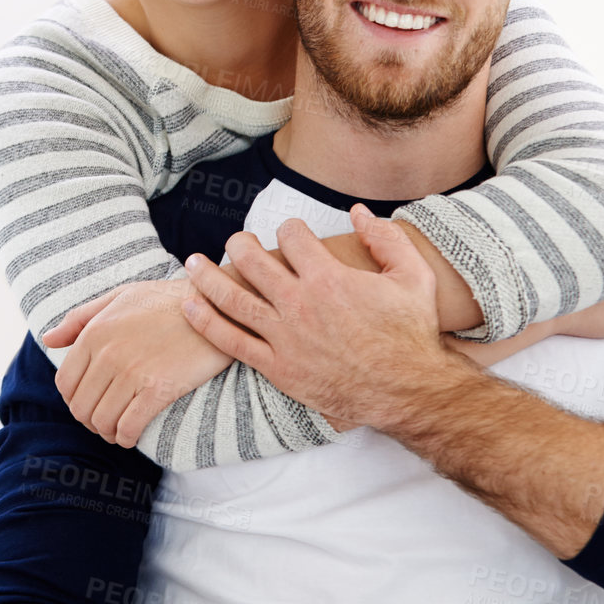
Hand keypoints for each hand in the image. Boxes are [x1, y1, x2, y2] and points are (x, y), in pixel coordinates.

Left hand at [43, 278, 233, 446]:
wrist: (217, 306)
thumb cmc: (168, 300)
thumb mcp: (120, 297)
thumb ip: (80, 318)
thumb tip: (48, 340)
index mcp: (96, 332)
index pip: (66, 383)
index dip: (74, 399)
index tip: (89, 402)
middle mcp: (109, 353)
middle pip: (81, 407)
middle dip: (90, 419)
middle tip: (104, 419)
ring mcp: (133, 372)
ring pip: (102, 421)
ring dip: (107, 431)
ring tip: (117, 428)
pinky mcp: (159, 389)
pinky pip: (128, 427)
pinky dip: (126, 437)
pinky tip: (131, 435)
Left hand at [180, 205, 445, 429]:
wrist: (407, 390)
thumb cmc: (411, 333)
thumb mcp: (413, 276)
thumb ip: (386, 238)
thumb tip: (356, 212)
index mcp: (328, 278)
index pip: (291, 237)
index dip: (290, 229)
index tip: (292, 234)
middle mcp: (300, 304)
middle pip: (253, 261)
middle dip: (239, 244)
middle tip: (236, 242)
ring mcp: (284, 337)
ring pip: (233, 298)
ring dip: (208, 276)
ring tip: (194, 263)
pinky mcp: (277, 367)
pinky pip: (231, 341)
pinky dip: (206, 321)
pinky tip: (190, 305)